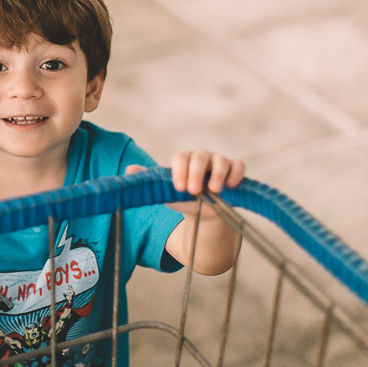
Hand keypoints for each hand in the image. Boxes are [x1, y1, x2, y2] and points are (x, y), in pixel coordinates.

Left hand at [124, 151, 244, 213]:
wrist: (205, 210)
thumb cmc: (183, 196)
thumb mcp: (166, 190)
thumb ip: (151, 179)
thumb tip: (129, 170)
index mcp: (184, 159)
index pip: (180, 158)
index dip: (179, 171)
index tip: (179, 188)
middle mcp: (202, 157)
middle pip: (200, 157)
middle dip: (197, 173)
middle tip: (194, 190)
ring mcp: (219, 162)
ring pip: (221, 160)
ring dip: (218, 174)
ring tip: (215, 190)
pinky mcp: (235, 170)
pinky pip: (238, 166)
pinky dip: (236, 173)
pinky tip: (231, 185)